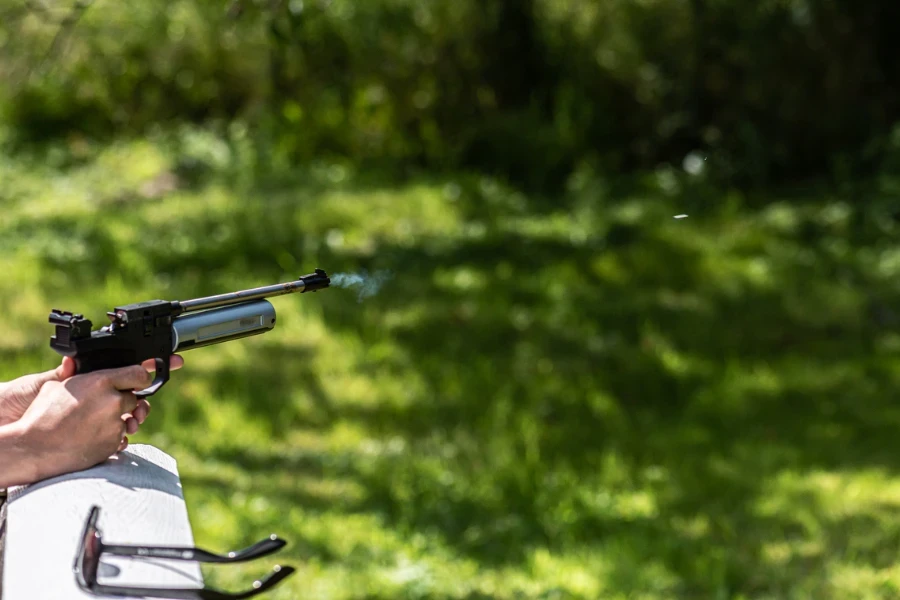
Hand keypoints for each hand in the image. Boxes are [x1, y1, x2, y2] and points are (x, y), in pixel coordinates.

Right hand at [17, 364, 158, 480]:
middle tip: (104, 406)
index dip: (139, 378)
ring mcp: (115, 425)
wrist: (33, 449)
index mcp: (101, 382)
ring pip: (128, 419)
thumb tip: (90, 374)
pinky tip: (93, 436)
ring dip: (117, 420)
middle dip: (122, 401)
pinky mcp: (113, 445)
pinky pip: (121, 438)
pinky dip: (111, 437)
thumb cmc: (41, 416)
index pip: (139, 375)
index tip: (138, 381)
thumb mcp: (58, 386)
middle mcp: (113, 402)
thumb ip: (82, 378)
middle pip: (134, 399)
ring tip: (95, 423)